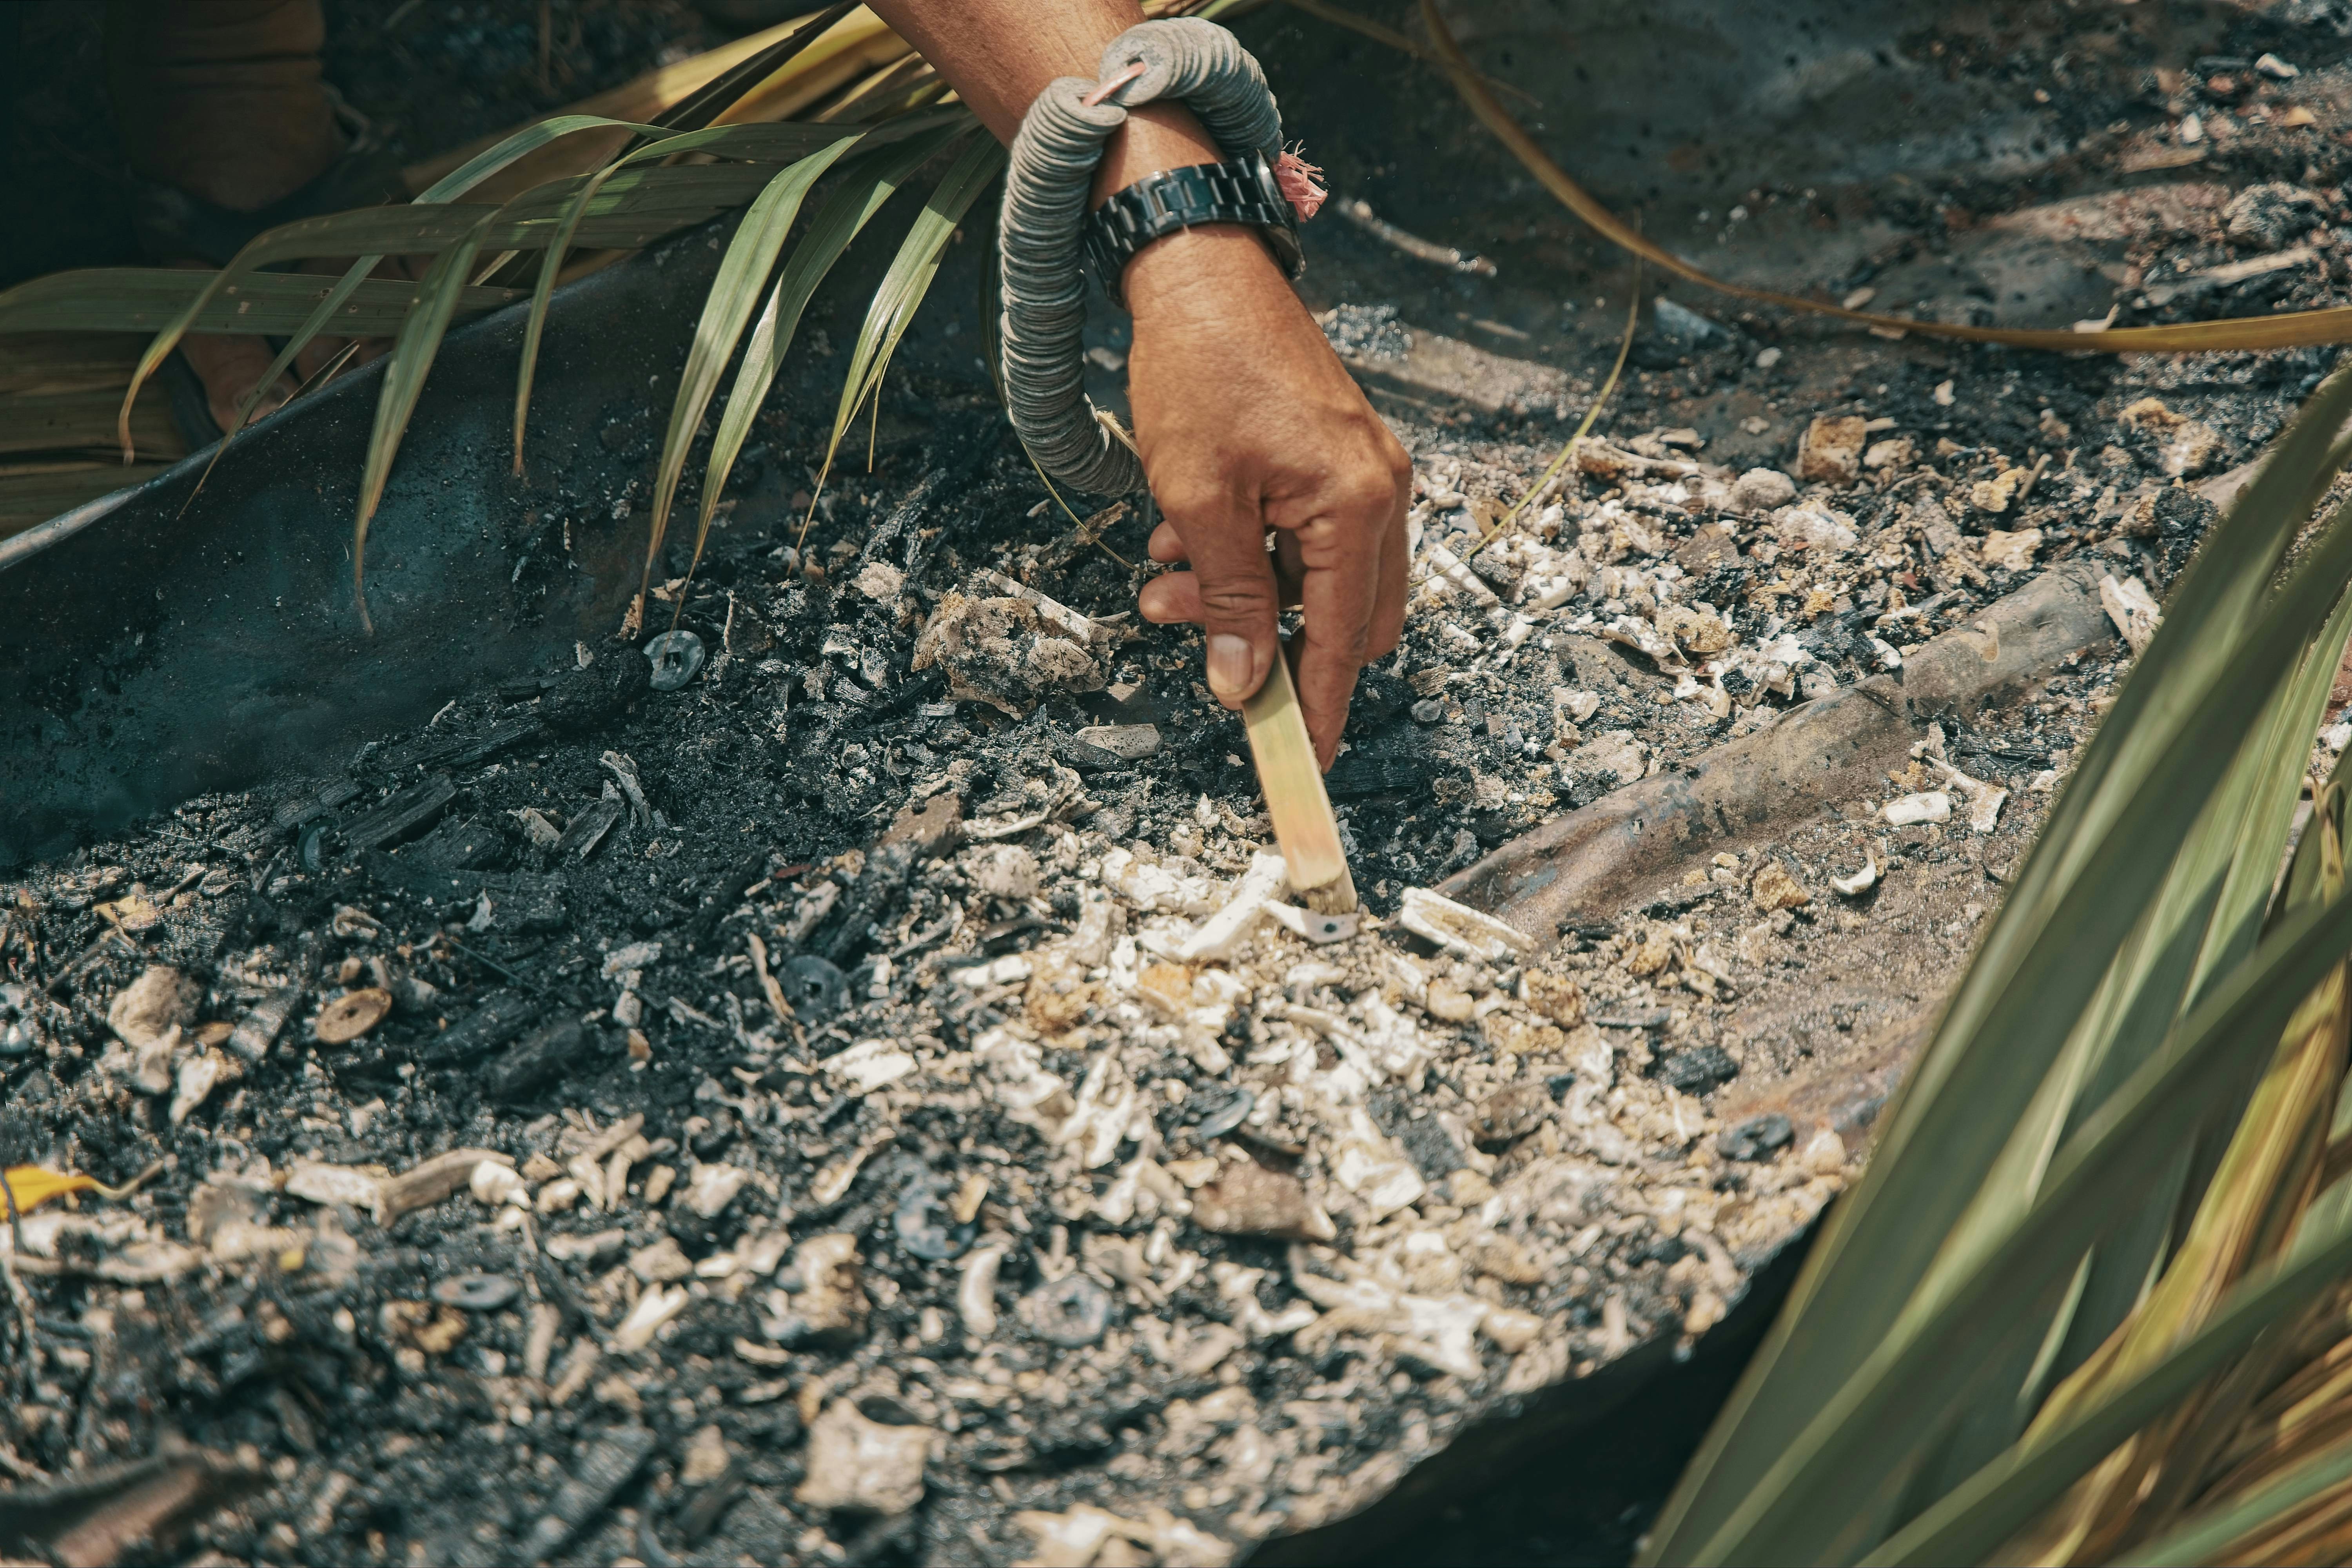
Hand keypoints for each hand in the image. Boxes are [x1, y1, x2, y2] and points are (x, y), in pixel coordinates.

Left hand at [1125, 223, 1410, 768]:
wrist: (1199, 272)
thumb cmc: (1200, 371)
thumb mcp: (1199, 501)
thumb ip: (1228, 599)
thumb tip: (1244, 684)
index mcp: (1357, 503)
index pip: (1345, 637)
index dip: (1321, 704)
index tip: (1307, 758)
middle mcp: (1379, 489)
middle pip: (1343, 615)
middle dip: (1264, 634)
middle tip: (1178, 618)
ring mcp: (1363, 470)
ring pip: (1315, 576)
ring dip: (1241, 585)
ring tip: (1164, 559)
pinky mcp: (1336, 455)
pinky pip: (1303, 533)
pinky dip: (1248, 546)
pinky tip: (1186, 524)